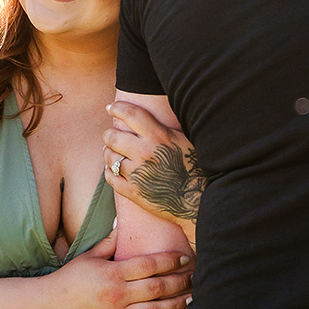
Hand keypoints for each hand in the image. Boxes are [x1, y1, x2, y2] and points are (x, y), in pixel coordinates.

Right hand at [48, 230, 192, 308]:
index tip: (185, 258)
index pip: (149, 265)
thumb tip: (123, 222)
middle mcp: (117, 295)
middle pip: (157, 288)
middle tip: (195, 278)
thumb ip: (110, 241)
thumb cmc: (70, 278)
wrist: (48, 307)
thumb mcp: (89, 255)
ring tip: (191, 300)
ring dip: (175, 306)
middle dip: (180, 282)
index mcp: (113, 273)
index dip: (170, 261)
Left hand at [103, 102, 203, 246]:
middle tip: (109, 134)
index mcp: (160, 136)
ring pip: (109, 158)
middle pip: (113, 137)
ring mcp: (137, 173)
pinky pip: (111, 178)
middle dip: (108, 134)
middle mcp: (145, 152)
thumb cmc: (197, 168)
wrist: (200, 201)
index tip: (110, 107)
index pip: (131, 114)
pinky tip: (112, 170)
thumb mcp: (185, 141)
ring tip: (110, 152)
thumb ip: (164, 130)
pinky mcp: (134, 192)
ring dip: (108, 153)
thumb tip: (148, 119)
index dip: (117, 108)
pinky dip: (108, 172)